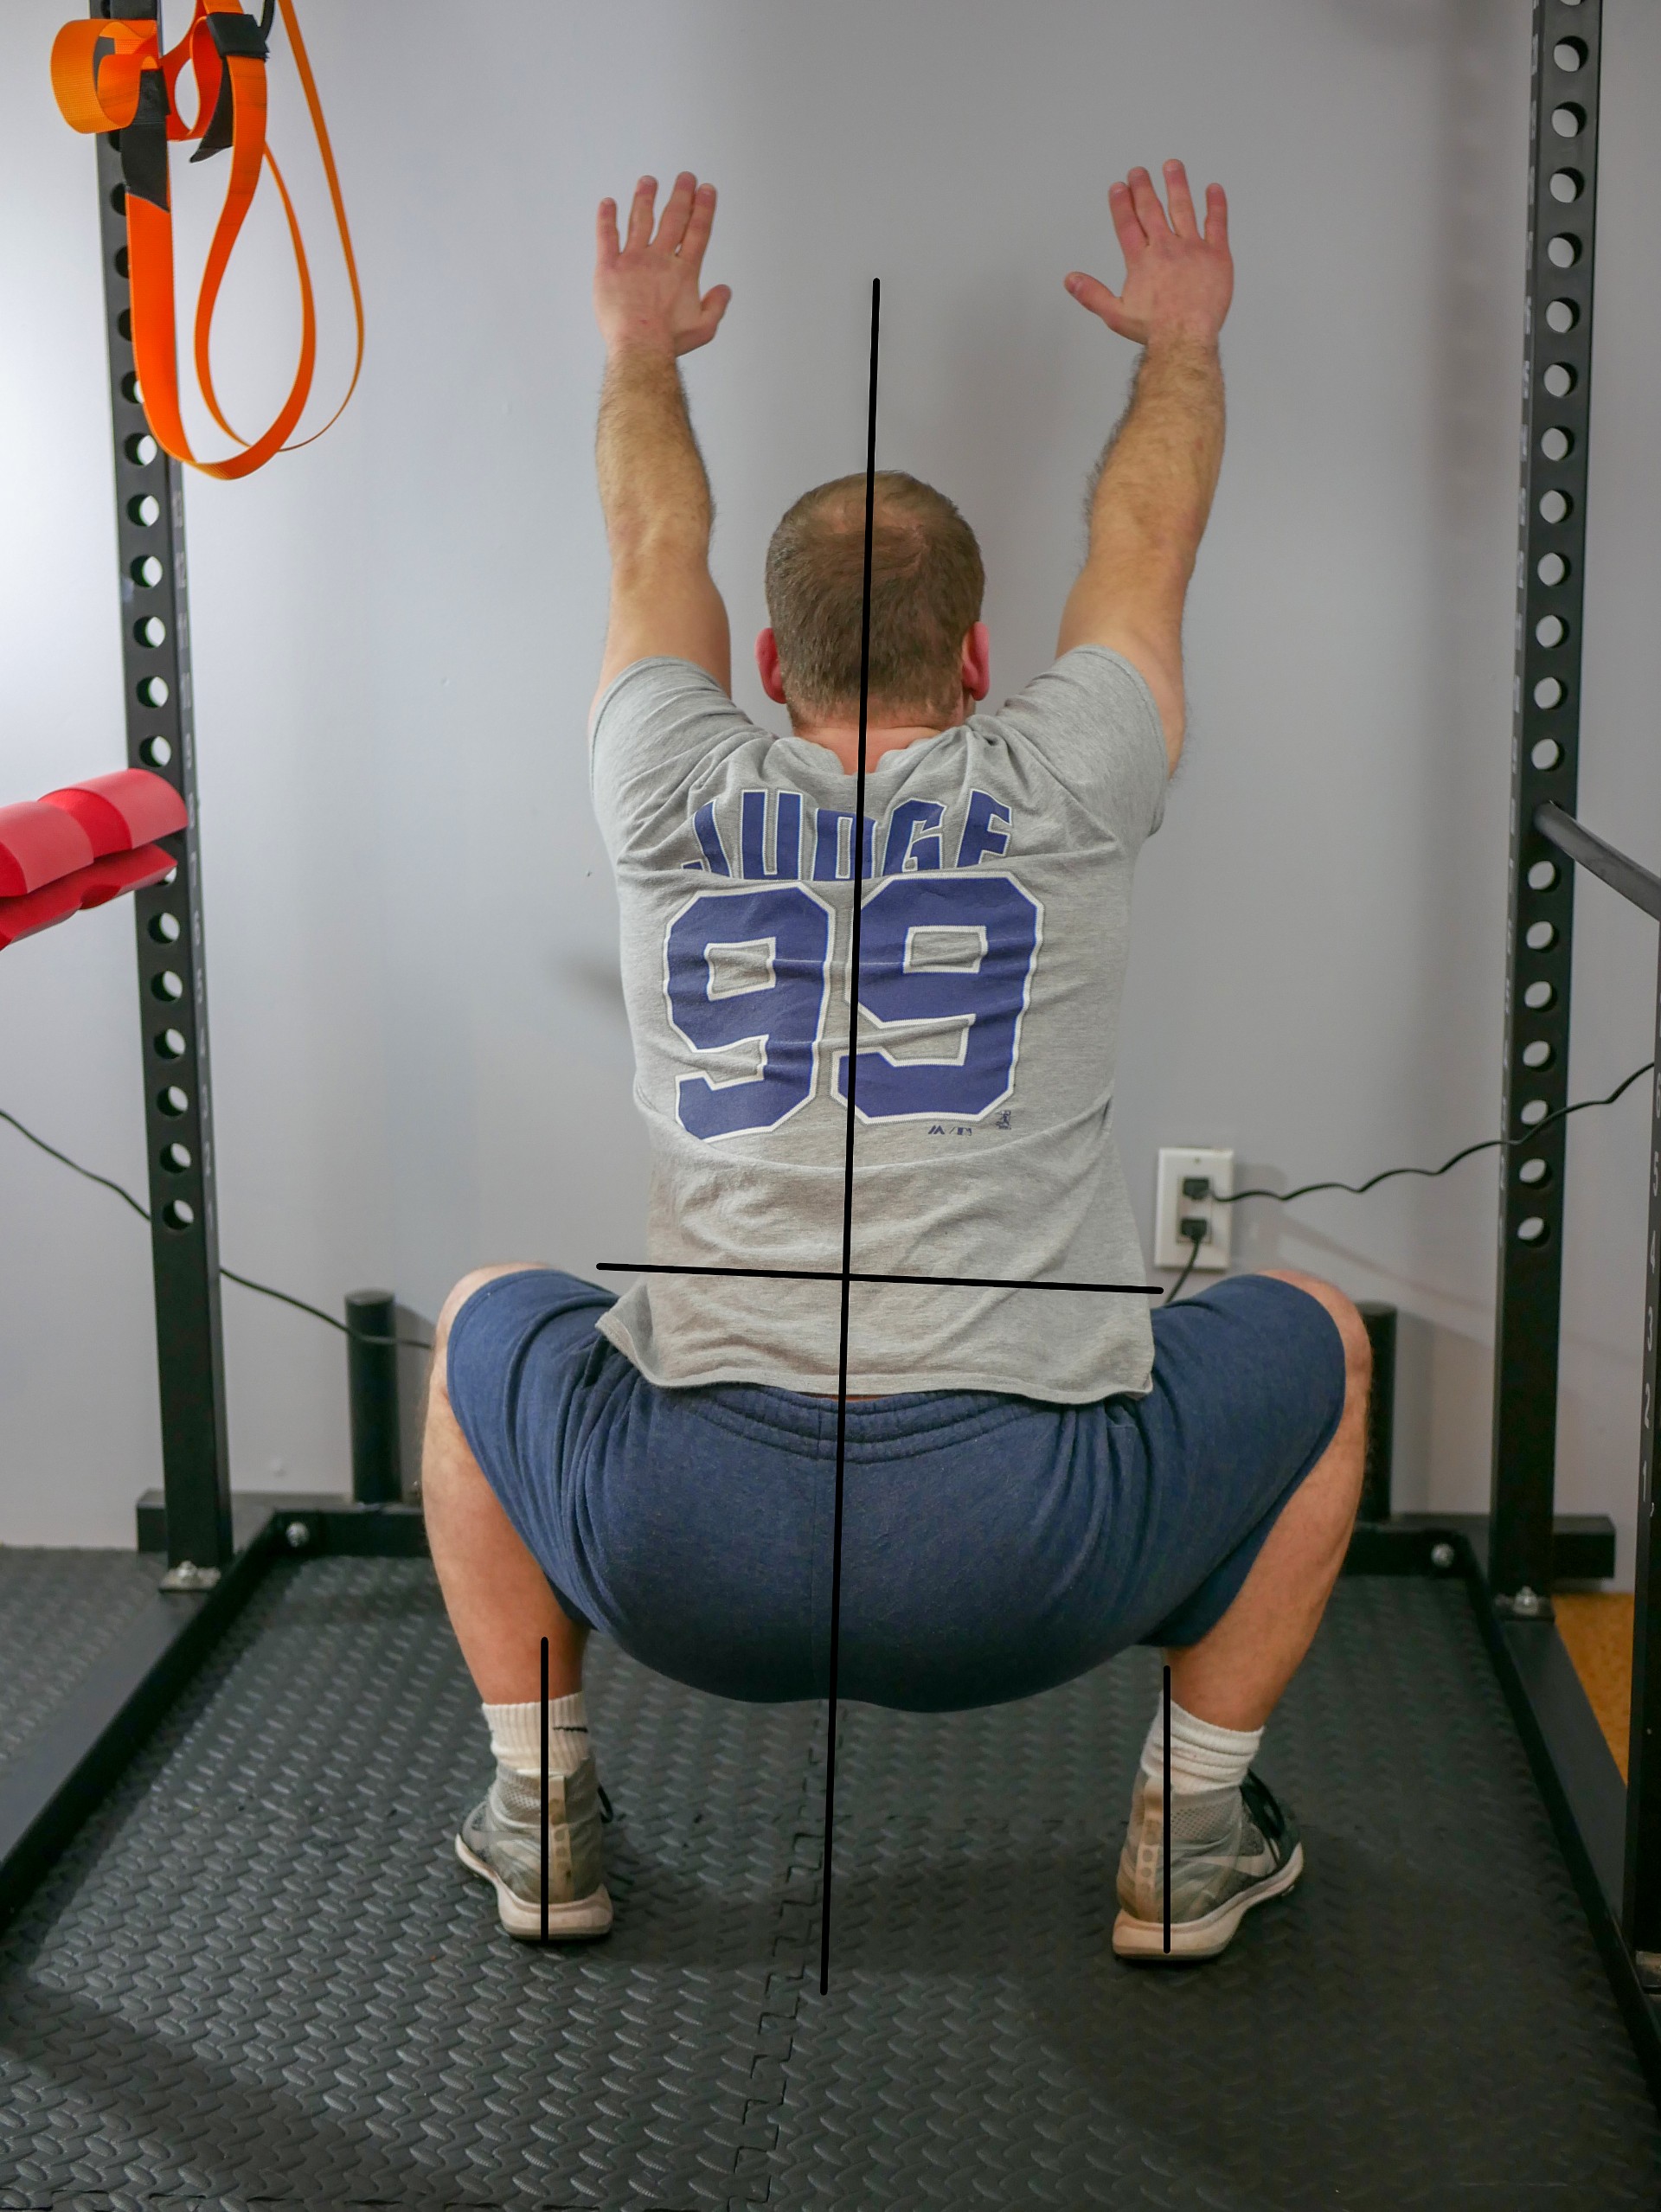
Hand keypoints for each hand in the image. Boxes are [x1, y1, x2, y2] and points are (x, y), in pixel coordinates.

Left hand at [594, 172, 731, 357]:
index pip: (697, 232)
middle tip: (685, 177)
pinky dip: (606, 218)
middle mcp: (659, 259)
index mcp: (683, 272)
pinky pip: (606, 236)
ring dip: (645, 197)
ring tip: (648, 181)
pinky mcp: (609, 267)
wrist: (640, 346)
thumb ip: (716, 306)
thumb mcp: (704, 328)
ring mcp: (633, 259)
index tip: (706, 190)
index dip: (704, 208)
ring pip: (640, 219)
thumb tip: (724, 290)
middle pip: (673, 218)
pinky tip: (607, 203)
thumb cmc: (668, 341)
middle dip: (681, 194)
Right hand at [1066, 161, 1230, 348]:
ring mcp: (1192, 248)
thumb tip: (1071, 280)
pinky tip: (1213, 189)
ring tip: (1172, 166)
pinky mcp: (1216, 255)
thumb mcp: (1115, 315)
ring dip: (1176, 185)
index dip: (1121, 204)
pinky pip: (1217, 223)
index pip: (1127, 225)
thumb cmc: (1155, 330)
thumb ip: (1092, 294)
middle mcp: (1165, 248)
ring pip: (1183, 208)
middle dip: (1144, 188)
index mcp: (1141, 261)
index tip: (1119, 187)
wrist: (1186, 338)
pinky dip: (1216, 205)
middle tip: (1139, 171)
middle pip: (1151, 210)